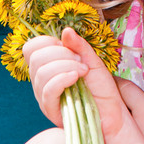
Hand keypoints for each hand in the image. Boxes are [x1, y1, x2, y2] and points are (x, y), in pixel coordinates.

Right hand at [24, 29, 142, 143]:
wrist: (112, 113)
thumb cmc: (101, 88)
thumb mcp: (92, 60)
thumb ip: (79, 46)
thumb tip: (66, 30)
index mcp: (47, 66)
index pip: (31, 48)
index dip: (46, 42)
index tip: (67, 46)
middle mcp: (41, 81)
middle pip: (36, 58)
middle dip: (60, 54)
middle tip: (80, 61)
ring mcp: (44, 96)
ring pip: (41, 73)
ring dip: (65, 66)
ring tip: (83, 70)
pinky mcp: (51, 110)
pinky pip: (48, 90)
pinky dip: (62, 79)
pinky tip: (76, 77)